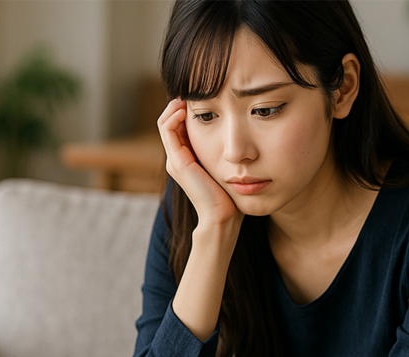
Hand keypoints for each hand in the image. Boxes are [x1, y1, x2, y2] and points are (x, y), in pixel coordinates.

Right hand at [157, 99, 241, 228]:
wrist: (223, 216)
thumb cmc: (230, 194)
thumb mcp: (227, 165)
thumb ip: (226, 150)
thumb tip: (241, 133)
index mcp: (187, 158)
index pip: (180, 125)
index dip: (190, 107)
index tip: (206, 94)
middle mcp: (177, 158)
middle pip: (171, 120)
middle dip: (182, 102)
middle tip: (197, 88)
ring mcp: (174, 159)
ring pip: (167, 121)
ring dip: (176, 104)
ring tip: (191, 92)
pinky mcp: (177, 161)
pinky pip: (168, 129)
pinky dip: (175, 114)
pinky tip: (190, 105)